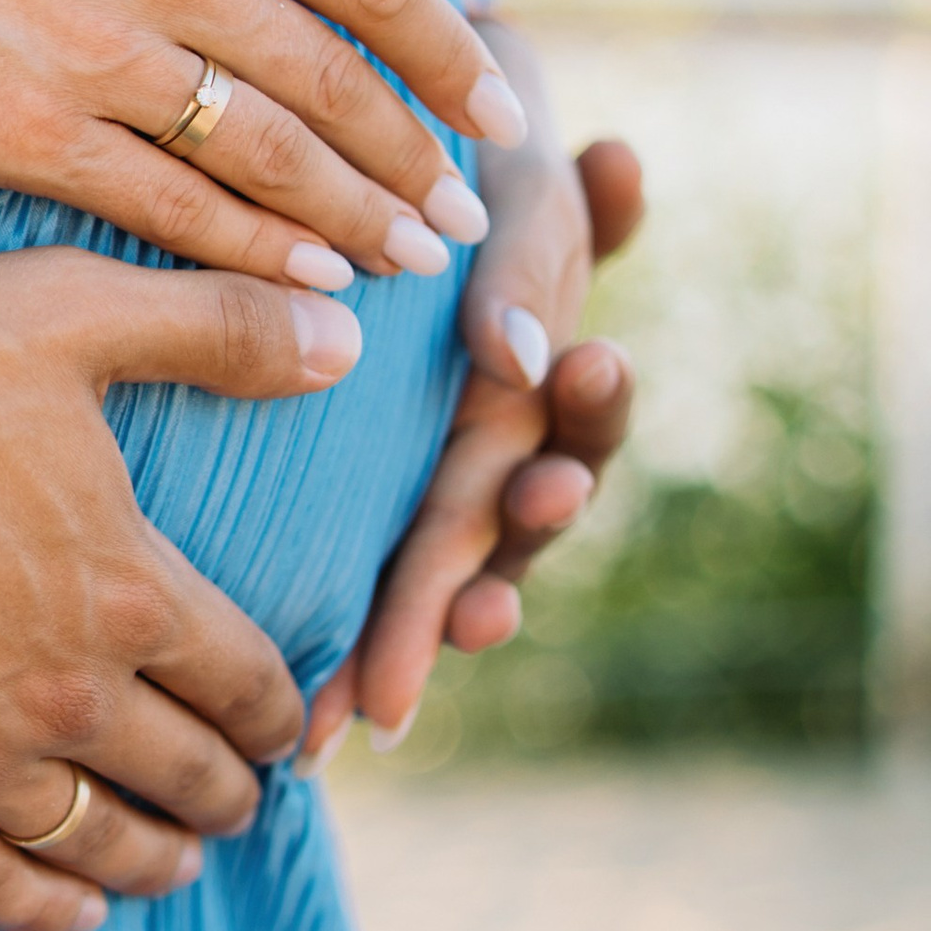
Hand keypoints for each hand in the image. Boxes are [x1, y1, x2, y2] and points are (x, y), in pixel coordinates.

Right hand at [0, 0, 528, 289]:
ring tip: (405, 265)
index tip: (497, 104)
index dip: (447, 46)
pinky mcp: (27, 127)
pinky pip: (170, 207)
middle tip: (465, 218)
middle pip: (335, 81)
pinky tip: (299, 286)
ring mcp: (103, 51)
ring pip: (268, 157)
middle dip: (414, 158)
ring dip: (352, 219)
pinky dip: (249, 251)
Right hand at [0, 245, 356, 930]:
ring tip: (173, 863)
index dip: (280, 714)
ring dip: (156, 858)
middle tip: (235, 802)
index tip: (287, 731)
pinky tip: (73, 912)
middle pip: (188, 774)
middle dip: (226, 792)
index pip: (246, 682)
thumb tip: (345, 338)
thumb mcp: (67, 311)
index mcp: (127, 588)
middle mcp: (71, 694)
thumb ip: (216, 327)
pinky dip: (48, 910)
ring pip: (103, 841)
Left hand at [300, 81, 644, 763]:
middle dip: (482, 591)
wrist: (383, 211)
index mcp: (552, 400)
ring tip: (383, 701)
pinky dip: (366, 671)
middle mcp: (503, 469)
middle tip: (474, 619)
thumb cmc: (470, 198)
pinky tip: (339, 732)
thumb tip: (550, 301)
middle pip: (499, 541)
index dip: (591, 407)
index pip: (582, 423)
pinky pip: (372, 611)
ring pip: (439, 596)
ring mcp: (440, 512)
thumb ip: (541, 255)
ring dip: (415, 649)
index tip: (587, 368)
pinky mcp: (368, 539)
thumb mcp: (512, 202)